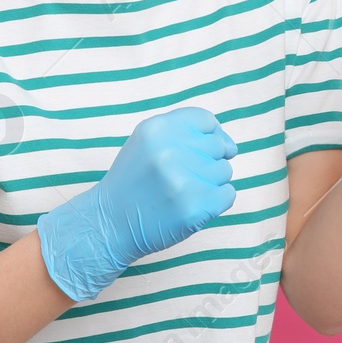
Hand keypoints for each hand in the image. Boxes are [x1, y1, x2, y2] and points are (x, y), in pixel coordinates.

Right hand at [37, 106, 238, 300]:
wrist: (111, 223)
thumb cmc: (135, 180)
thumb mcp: (147, 141)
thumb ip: (183, 132)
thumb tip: (230, 146)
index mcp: (157, 128)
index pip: (206, 120)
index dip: (209, 135)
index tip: (199, 150)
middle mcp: (170, 150)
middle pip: (217, 146)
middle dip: (206, 161)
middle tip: (182, 177)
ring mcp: (183, 180)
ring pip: (224, 171)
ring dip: (210, 183)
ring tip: (183, 192)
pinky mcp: (194, 207)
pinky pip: (228, 194)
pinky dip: (215, 202)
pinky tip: (191, 205)